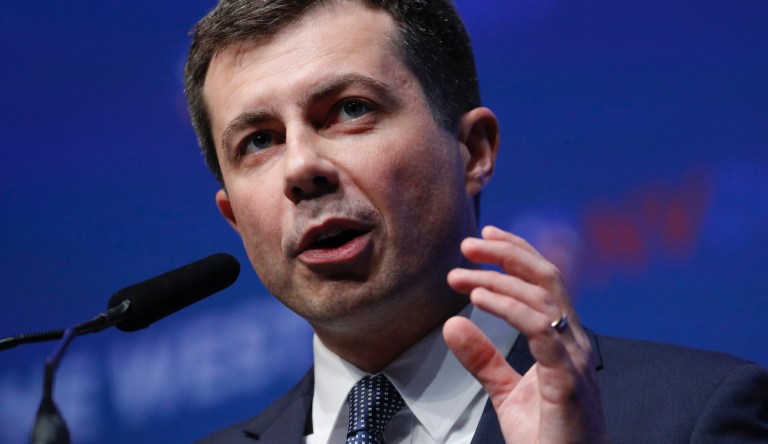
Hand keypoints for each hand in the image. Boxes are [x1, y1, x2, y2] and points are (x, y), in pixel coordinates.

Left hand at [443, 225, 607, 442]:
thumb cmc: (548, 438)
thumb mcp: (506, 392)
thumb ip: (483, 359)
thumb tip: (452, 325)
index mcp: (561, 341)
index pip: (544, 283)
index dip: (517, 255)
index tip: (485, 238)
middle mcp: (572, 342)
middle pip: (546, 278)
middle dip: (508, 253)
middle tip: (470, 243)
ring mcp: (573, 359)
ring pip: (542, 297)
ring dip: (498, 278)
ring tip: (462, 275)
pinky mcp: (566, 380)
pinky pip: (539, 330)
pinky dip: (508, 308)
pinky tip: (480, 299)